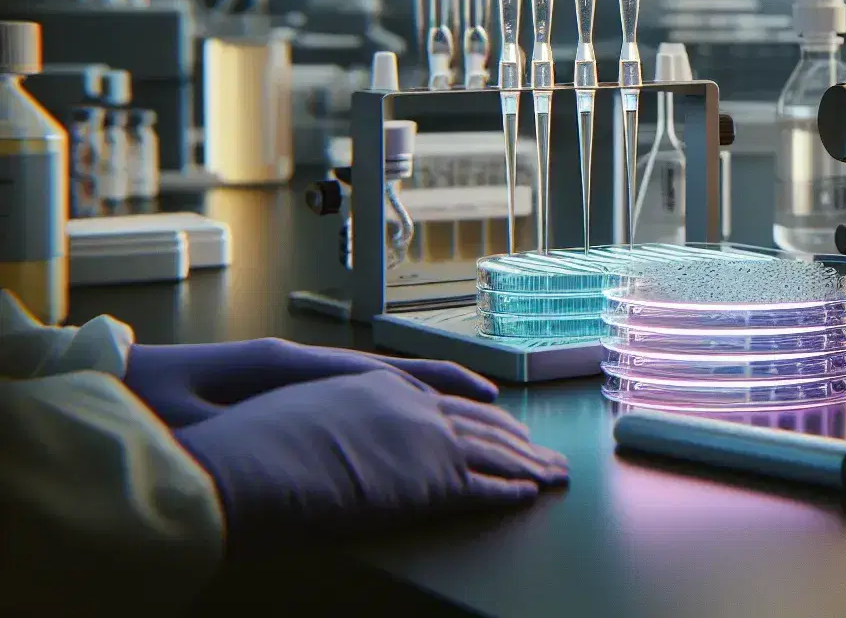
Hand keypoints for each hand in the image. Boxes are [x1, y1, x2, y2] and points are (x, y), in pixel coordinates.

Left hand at [125, 338, 497, 426]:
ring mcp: (292, 370)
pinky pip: (352, 388)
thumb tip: (293, 437)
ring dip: (428, 390)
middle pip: (388, 371)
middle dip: (447, 388)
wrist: (113, 383)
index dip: (428, 390)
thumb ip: (251, 426)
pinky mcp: (279, 383)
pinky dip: (395, 395)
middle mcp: (298, 361)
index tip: (476, 403)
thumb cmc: (146, 409)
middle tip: (497, 407)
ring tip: (477, 404)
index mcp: (283, 364)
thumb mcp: (196, 422)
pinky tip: (416, 410)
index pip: (372, 375)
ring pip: (376, 377)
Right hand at [174, 370, 567, 547]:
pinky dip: (511, 491)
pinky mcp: (430, 480)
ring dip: (528, 464)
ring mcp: (424, 441)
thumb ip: (326, 420)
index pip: (442, 400)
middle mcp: (411, 407)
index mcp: (378, 387)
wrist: (255, 461)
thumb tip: (319, 438)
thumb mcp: (296, 415)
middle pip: (478, 423)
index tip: (500, 418)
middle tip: (543, 448)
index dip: (474, 413)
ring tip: (555, 472)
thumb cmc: (254, 444)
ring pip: (492, 452)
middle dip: (515, 437)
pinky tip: (530, 494)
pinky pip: (482, 486)